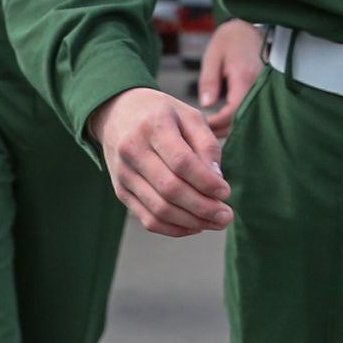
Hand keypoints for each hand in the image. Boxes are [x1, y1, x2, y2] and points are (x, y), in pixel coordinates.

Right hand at [87, 86, 231, 235]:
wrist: (116, 113)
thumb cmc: (160, 114)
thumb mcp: (188, 115)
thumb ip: (206, 145)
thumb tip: (218, 181)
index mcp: (153, 126)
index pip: (181, 162)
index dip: (206, 182)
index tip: (226, 192)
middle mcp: (132, 150)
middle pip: (170, 190)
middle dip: (203, 208)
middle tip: (226, 216)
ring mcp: (123, 173)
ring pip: (159, 209)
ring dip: (192, 222)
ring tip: (215, 223)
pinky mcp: (120, 191)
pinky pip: (148, 219)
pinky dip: (174, 229)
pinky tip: (195, 226)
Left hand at [198, 18, 265, 139]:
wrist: (250, 29)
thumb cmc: (230, 40)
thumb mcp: (213, 56)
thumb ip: (209, 81)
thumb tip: (206, 105)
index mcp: (244, 78)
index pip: (232, 112)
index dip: (217, 123)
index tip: (201, 124)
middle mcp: (258, 87)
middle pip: (242, 120)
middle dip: (223, 130)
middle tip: (203, 132)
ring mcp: (264, 91)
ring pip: (248, 119)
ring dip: (231, 127)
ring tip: (211, 129)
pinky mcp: (264, 93)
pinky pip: (252, 112)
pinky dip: (238, 119)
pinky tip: (225, 122)